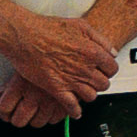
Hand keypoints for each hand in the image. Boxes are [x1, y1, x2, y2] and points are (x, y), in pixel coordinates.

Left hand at [0, 61, 67, 128]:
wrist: (74, 52)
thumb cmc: (47, 55)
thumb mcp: (24, 65)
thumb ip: (9, 83)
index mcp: (20, 84)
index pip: (5, 108)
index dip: (4, 114)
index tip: (6, 114)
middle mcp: (34, 95)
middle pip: (19, 120)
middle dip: (18, 120)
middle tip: (19, 116)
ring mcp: (50, 101)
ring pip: (37, 123)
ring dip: (35, 120)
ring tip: (36, 113)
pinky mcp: (65, 104)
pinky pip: (55, 120)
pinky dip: (52, 117)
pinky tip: (51, 110)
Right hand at [2, 4, 119, 112]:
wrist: (24, 35)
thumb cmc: (48, 28)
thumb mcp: (80, 25)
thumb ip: (100, 39)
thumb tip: (111, 52)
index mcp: (93, 52)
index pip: (112, 69)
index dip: (108, 70)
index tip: (103, 70)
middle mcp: (84, 68)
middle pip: (103, 84)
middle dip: (99, 82)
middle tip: (92, 80)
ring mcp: (71, 80)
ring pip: (90, 96)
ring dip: (88, 94)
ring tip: (83, 91)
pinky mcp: (55, 88)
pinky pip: (71, 106)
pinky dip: (74, 111)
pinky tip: (75, 111)